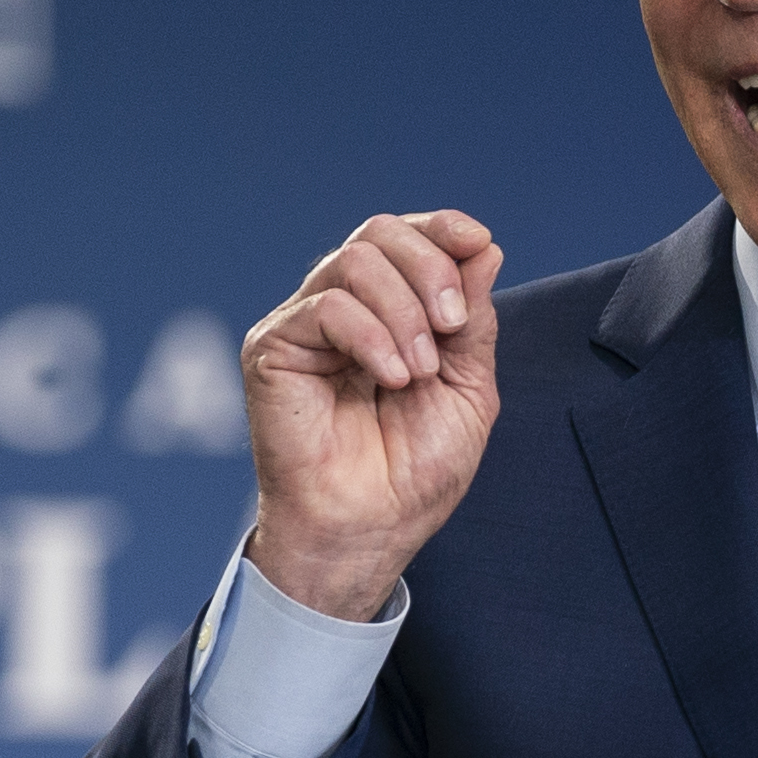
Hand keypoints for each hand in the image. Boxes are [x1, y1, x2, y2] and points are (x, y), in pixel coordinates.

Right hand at [243, 209, 507, 618]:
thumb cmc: (414, 472)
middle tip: (452, 326)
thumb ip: (474, 318)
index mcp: (387, 311)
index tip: (477, 241)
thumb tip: (484, 247)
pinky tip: (391, 379)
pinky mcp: (273, 348)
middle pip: (378, 233)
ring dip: (404, 312)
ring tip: (418, 373)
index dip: (442, 228)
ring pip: (354, 262)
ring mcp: (304, 326)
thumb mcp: (468, 387)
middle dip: (430, 269)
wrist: (371, 529)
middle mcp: (342, 308)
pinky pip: (326, 307)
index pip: (405, 238)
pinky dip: (371, 336)